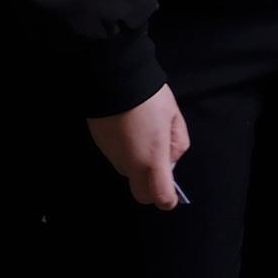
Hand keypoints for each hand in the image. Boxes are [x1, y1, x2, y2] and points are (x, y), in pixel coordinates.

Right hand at [87, 85, 187, 209]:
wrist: (112, 77)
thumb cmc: (150, 97)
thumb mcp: (174, 115)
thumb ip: (178, 142)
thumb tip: (170, 158)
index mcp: (152, 159)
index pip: (160, 197)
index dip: (168, 200)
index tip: (172, 191)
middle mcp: (129, 164)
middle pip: (140, 194)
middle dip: (150, 187)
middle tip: (157, 159)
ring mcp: (112, 156)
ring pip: (127, 173)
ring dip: (137, 165)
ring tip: (142, 133)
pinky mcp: (100, 144)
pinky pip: (117, 157)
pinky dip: (125, 151)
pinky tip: (127, 128)